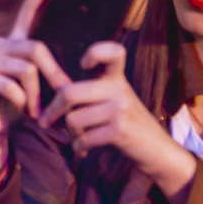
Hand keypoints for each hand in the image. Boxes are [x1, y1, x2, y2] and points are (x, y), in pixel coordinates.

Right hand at [0, 0, 70, 178]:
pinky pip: (13, 86)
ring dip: (38, 94)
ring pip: (27, 69)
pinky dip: (23, 102)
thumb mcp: (34, 84)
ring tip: (37, 110)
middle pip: (37, 48)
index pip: (29, 9)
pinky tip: (21, 109)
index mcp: (15, 43)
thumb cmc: (15, 104)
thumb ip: (47, 68)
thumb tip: (76, 61)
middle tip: (62, 96)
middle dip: (54, 75)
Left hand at [39, 42, 196, 198]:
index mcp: (117, 79)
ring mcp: (121, 109)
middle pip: (69, 93)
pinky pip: (84, 137)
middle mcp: (120, 89)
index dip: (95, 52)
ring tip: (80, 139)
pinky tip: (86, 149)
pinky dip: (80, 147)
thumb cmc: (127, 127)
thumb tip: (53, 93)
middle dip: (52, 111)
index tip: (83, 65)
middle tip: (45, 121)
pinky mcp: (121, 130)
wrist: (157, 151)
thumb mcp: (114, 102)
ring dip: (70, 134)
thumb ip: (88, 93)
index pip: (113, 51)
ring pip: (73, 119)